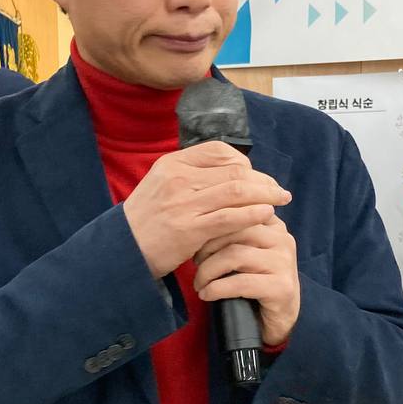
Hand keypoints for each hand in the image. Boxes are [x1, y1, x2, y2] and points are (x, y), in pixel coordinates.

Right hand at [123, 141, 291, 279]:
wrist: (121, 251)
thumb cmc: (147, 222)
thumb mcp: (162, 187)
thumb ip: (192, 177)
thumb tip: (232, 174)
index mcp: (172, 164)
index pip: (219, 151)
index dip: (245, 163)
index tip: (256, 177)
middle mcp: (178, 179)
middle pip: (234, 171)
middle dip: (262, 180)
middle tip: (278, 191)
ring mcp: (183, 204)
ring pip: (237, 191)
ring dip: (266, 195)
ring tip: (281, 201)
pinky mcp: (189, 230)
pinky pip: (230, 217)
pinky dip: (253, 214)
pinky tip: (266, 215)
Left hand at [192, 216, 299, 345]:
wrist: (275, 320)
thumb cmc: (253, 283)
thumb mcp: (243, 251)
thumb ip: (232, 230)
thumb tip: (198, 214)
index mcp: (273, 225)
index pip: (238, 210)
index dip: (211, 223)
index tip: (194, 239)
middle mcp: (283, 239)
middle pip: (235, 230)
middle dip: (207, 246)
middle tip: (194, 261)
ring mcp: (284, 263)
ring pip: (235, 255)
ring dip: (208, 270)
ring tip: (199, 283)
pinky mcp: (281, 287)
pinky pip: (240, 283)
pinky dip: (216, 289)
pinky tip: (206, 294)